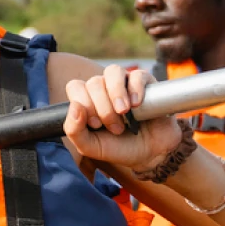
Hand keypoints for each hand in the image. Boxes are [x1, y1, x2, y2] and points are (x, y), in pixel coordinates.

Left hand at [63, 65, 182, 172]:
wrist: (150, 153)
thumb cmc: (118, 147)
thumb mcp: (90, 146)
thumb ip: (73, 130)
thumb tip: (74, 106)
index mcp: (87, 99)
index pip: (75, 86)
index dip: (83, 103)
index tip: (96, 124)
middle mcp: (103, 87)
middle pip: (94, 82)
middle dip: (103, 109)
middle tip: (116, 128)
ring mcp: (124, 83)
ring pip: (113, 72)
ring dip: (116, 93)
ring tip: (124, 112)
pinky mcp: (146, 83)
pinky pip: (137, 75)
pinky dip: (135, 89)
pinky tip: (137, 104)